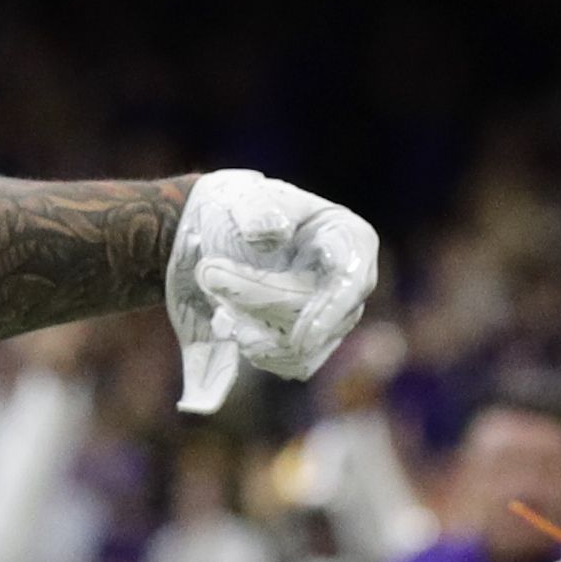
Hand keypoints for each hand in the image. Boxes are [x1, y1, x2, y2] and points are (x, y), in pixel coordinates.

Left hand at [163, 171, 380, 414]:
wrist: (219, 234)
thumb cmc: (243, 208)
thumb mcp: (248, 198)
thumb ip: (261, 210)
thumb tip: (272, 232)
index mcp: (349, 241)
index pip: (352, 282)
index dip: (329, 312)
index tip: (301, 337)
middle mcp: (349, 285)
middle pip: (316, 318)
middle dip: (256, 299)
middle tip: (208, 272)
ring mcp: (331, 318)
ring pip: (301, 349)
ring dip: (252, 332)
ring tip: (217, 304)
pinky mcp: (306, 343)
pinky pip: (287, 363)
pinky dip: (252, 349)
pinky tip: (224, 322)